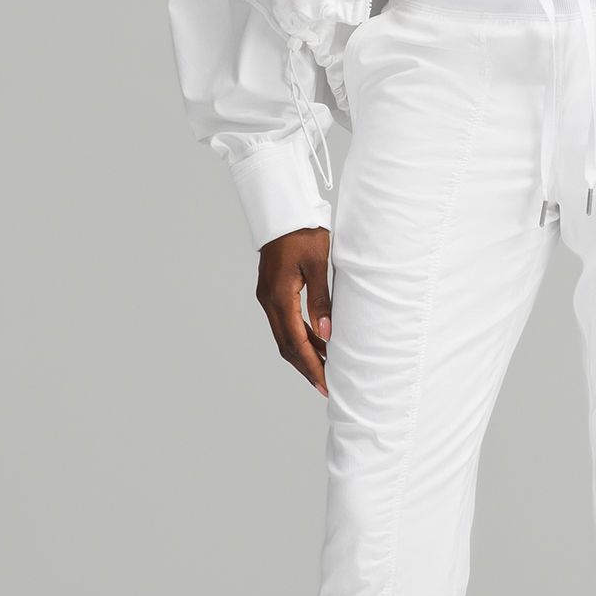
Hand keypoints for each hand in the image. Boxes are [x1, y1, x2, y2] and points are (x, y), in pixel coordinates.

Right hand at [257, 227, 332, 395]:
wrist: (282, 210)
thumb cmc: (303, 231)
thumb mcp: (318, 264)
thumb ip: (322, 300)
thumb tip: (327, 333)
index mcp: (280, 296)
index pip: (296, 342)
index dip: (312, 365)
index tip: (326, 382)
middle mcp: (269, 301)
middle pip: (287, 345)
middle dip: (307, 367)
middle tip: (327, 385)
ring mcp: (267, 297)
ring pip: (284, 336)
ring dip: (303, 354)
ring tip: (325, 368)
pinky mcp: (271, 292)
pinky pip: (284, 323)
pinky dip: (299, 337)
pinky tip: (316, 343)